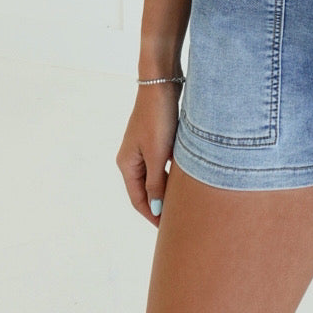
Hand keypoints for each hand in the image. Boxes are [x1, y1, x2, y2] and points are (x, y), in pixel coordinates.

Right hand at [115, 86, 179, 226]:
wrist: (161, 83)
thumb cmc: (158, 118)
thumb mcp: (157, 154)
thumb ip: (155, 183)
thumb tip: (156, 208)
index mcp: (127, 164)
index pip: (138, 199)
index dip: (152, 215)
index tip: (167, 230)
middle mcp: (132, 158)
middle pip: (145, 190)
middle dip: (159, 206)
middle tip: (177, 221)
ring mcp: (143, 147)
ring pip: (155, 177)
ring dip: (166, 190)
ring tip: (183, 204)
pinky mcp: (155, 138)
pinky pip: (162, 164)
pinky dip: (171, 174)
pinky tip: (185, 179)